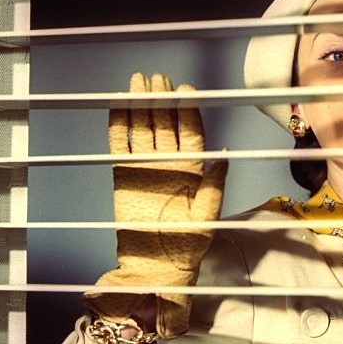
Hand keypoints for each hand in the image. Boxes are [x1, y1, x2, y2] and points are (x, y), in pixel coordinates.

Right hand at [84, 72, 227, 338]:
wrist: (157, 266)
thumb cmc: (188, 246)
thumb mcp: (207, 215)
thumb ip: (215, 185)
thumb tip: (225, 154)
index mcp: (194, 172)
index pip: (192, 134)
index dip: (189, 112)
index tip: (186, 90)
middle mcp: (170, 165)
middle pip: (166, 125)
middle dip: (162, 100)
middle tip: (158, 77)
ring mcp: (146, 168)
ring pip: (143, 130)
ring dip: (140, 106)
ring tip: (138, 82)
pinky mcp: (123, 175)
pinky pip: (120, 145)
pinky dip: (118, 125)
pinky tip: (117, 105)